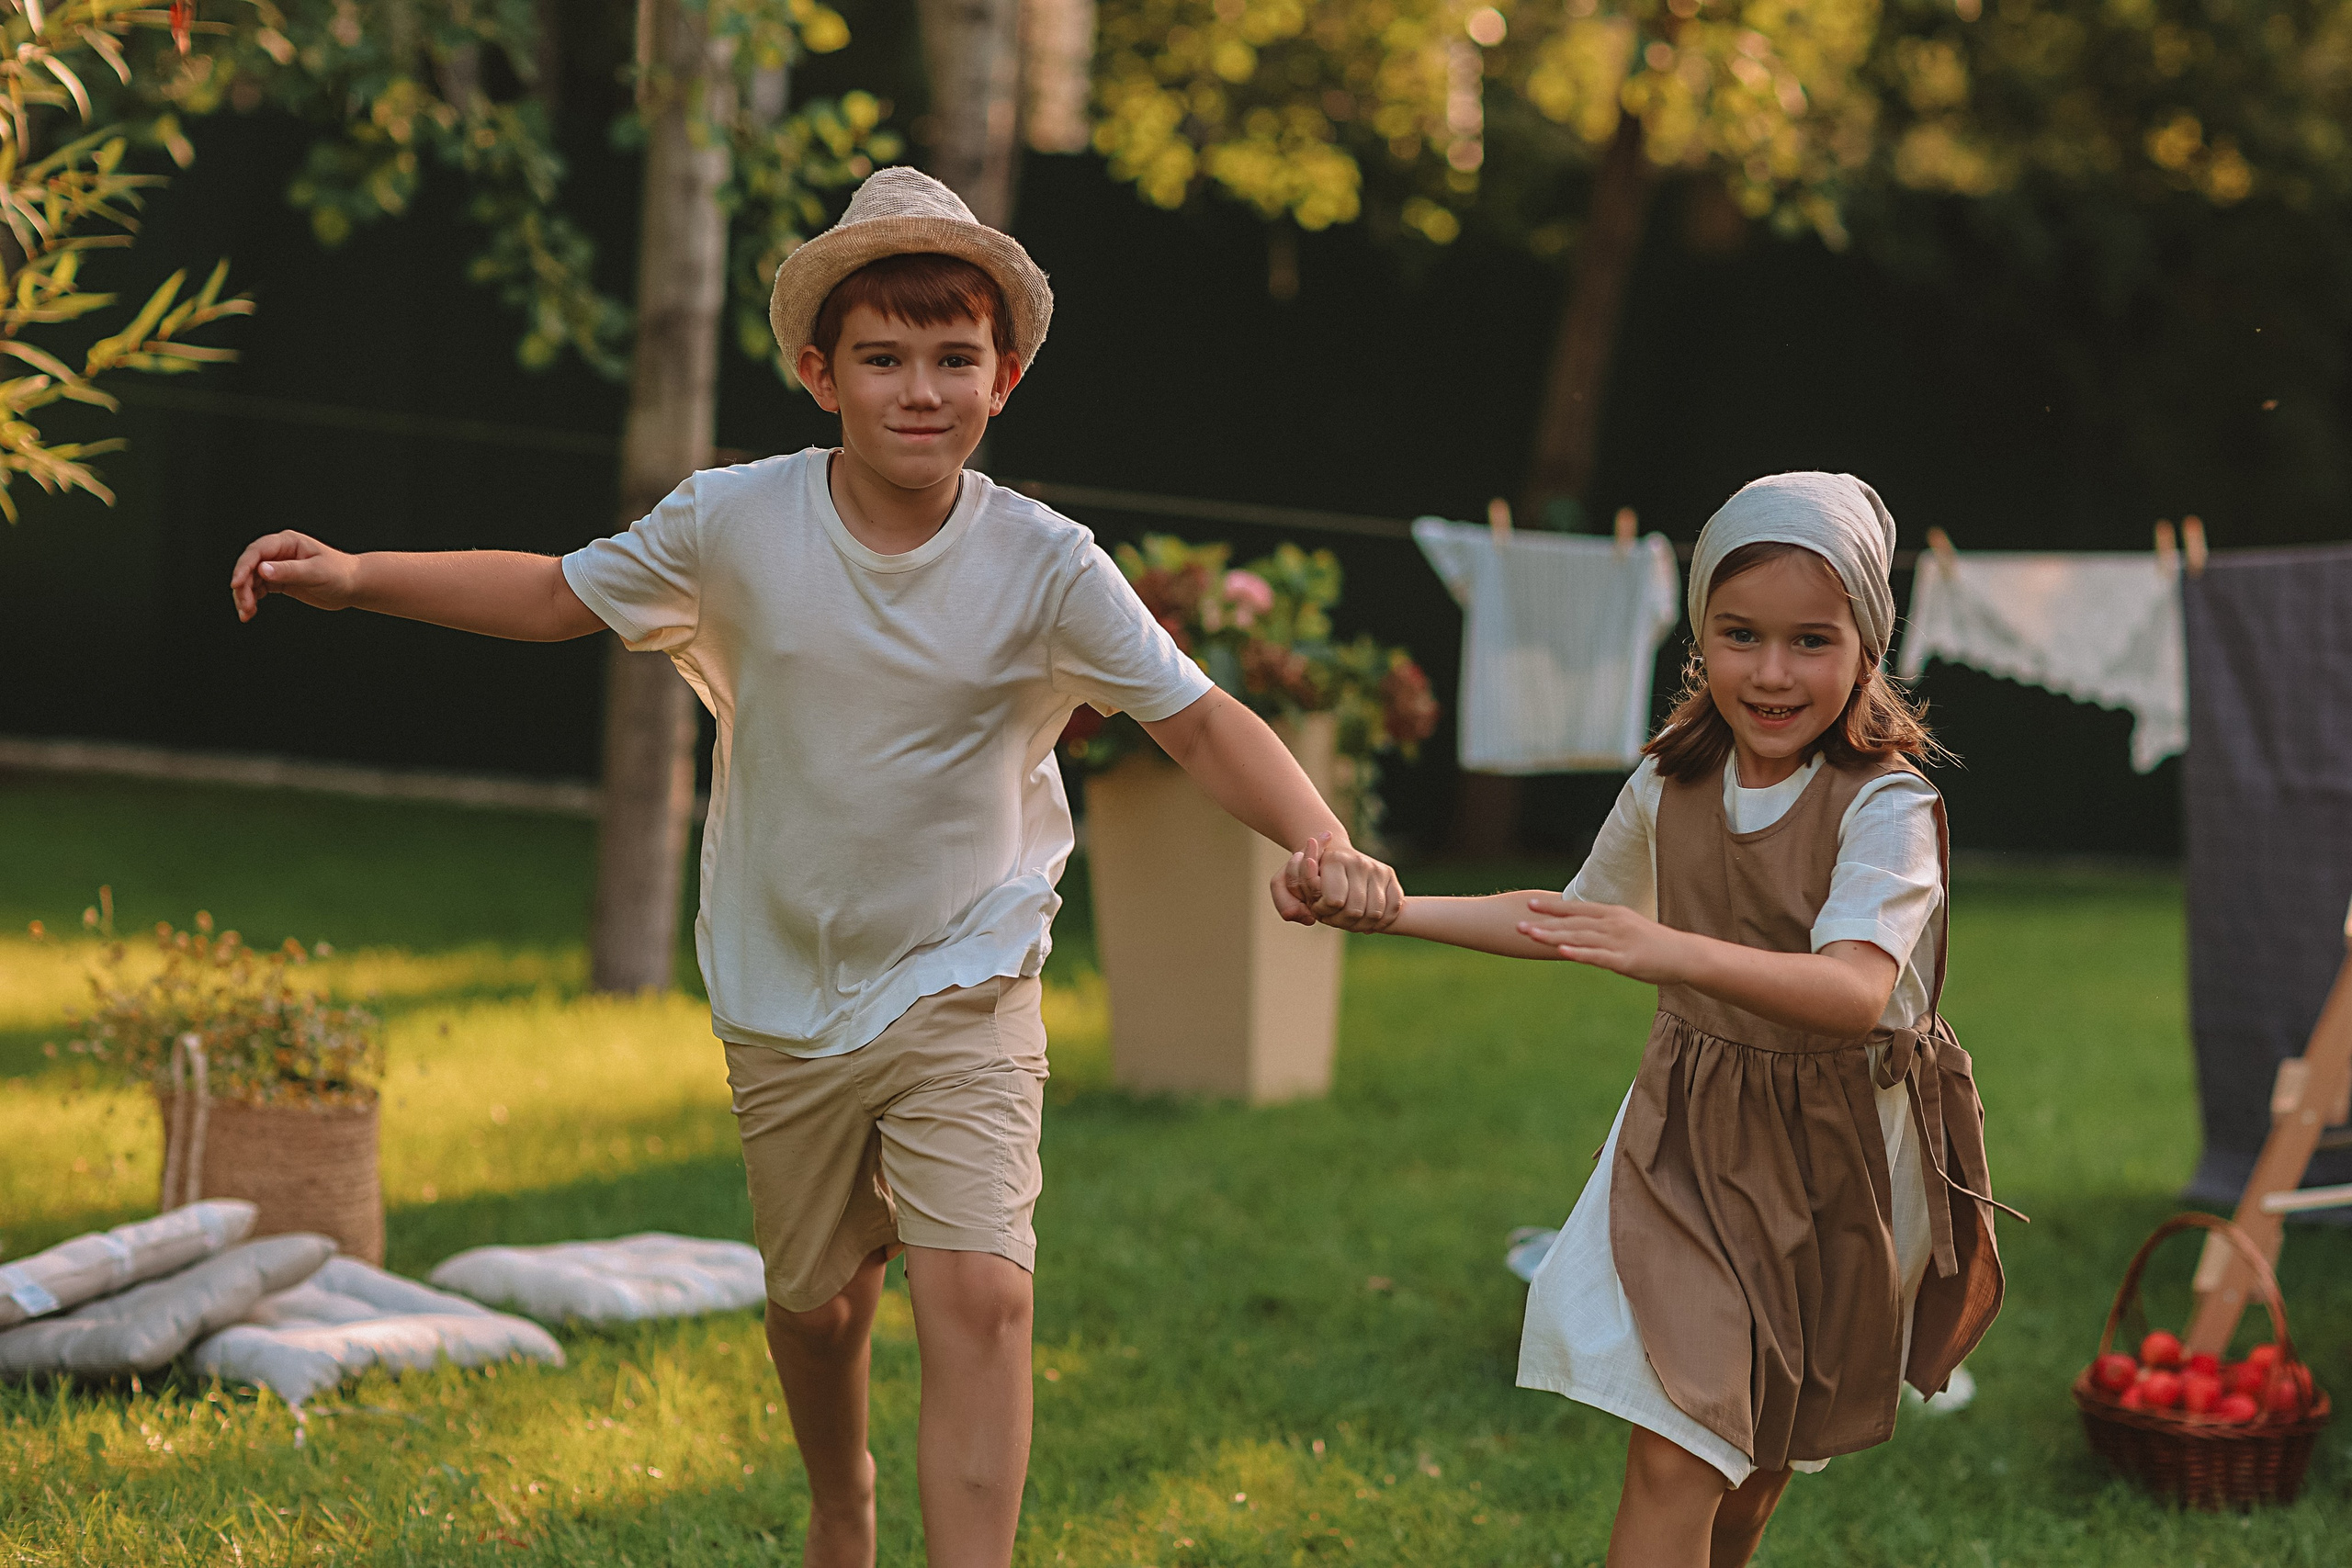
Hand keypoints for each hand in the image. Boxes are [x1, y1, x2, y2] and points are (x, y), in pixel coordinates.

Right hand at [230, 531, 360, 620]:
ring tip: (246, 613)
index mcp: (287, 542)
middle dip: (242, 585)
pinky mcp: (280, 582)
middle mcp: (279, 553)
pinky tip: (251, 611)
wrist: (354, 586)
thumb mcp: (315, 572)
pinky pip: (259, 589)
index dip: (243, 567)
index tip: (236, 584)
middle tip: (244, 605)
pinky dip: (252, 599)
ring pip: (251, 579)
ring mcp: (278, 567)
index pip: (257, 552)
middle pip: (250, 566)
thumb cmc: (340, 573)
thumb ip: (289, 571)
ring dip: (245, 595)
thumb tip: (262, 570)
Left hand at [1279, 833, 1402, 932]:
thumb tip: (1298, 916)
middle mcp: (1359, 862)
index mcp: (1334, 859)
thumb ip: (1284, 902)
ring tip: (1348, 921)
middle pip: (1354, 911)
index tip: (1318, 909)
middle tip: (1333, 918)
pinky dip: (1382, 920)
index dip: (1323, 912)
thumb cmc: (1306, 874)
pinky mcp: (1390, 875)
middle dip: (1341, 922)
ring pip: (1375, 913)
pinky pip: (1392, 908)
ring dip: (1360, 925)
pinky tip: (1368, 920)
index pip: (1334, 901)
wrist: (1335, 856)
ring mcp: (1377, 869)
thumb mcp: (1284, 883)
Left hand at [1516, 895, 1693, 982]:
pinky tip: (1560, 951)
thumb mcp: (1628, 928)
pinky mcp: (1625, 960)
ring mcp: (1618, 941)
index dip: (1552, 906)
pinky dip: (1577, 953)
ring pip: (1579, 937)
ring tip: (1530, 935)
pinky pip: (1597, 956)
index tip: (1529, 903)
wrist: (1684, 955)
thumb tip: (1585, 928)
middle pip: (1572, 922)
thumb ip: (1605, 927)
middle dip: (1543, 922)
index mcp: (1613, 915)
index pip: (1577, 908)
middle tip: (1517, 922)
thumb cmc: (1655, 944)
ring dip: (1552, 936)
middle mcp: (1613, 924)